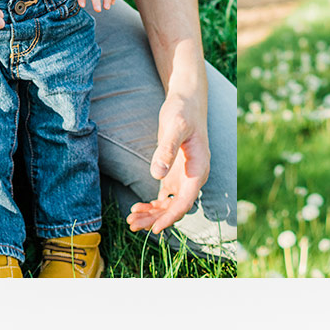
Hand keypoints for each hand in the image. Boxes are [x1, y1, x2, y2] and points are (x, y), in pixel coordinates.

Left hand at [126, 90, 210, 235]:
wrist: (187, 101)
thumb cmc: (183, 111)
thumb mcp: (175, 126)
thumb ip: (167, 149)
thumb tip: (157, 174)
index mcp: (198, 170)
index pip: (186, 202)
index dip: (170, 217)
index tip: (155, 228)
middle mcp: (193, 178)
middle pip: (175, 208)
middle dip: (155, 219)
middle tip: (132, 224)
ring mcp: (183, 178)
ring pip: (169, 206)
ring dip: (151, 215)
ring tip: (131, 220)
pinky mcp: (174, 175)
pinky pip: (164, 198)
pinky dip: (152, 206)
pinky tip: (137, 208)